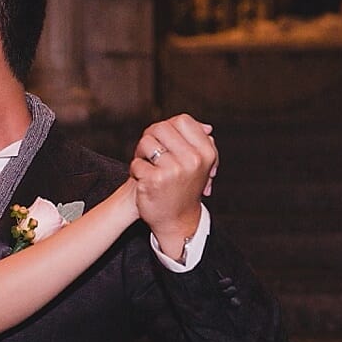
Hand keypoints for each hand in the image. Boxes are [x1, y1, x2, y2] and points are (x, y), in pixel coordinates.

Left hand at [128, 114, 217, 258]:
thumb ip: (200, 143)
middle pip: (161, 128)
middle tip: (150, 153)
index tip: (164, 140)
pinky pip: (136, 163)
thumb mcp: (199, 164)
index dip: (169, 126)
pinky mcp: (155, 180)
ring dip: (141, 154)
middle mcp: (193, 160)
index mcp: (206, 152)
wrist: (176, 220)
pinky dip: (136, 171)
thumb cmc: (184, 188)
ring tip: (147, 166)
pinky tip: (144, 180)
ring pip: (146, 143)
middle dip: (151, 138)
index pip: (183, 120)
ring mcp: (174, 170)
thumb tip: (206, 126)